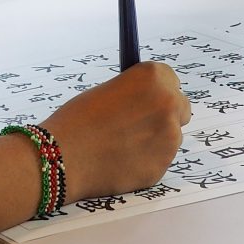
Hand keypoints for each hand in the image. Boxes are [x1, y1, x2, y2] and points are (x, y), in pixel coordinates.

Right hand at [40, 61, 189, 201]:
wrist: (63, 156)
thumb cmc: (77, 119)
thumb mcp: (107, 90)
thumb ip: (135, 92)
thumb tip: (149, 99)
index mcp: (154, 77)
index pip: (170, 78)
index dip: (156, 89)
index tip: (146, 96)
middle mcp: (168, 103)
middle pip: (180, 107)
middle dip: (164, 113)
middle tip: (139, 122)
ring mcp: (170, 137)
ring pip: (171, 136)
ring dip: (155, 138)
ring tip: (121, 144)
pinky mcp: (163, 166)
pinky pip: (159, 159)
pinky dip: (146, 160)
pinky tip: (120, 160)